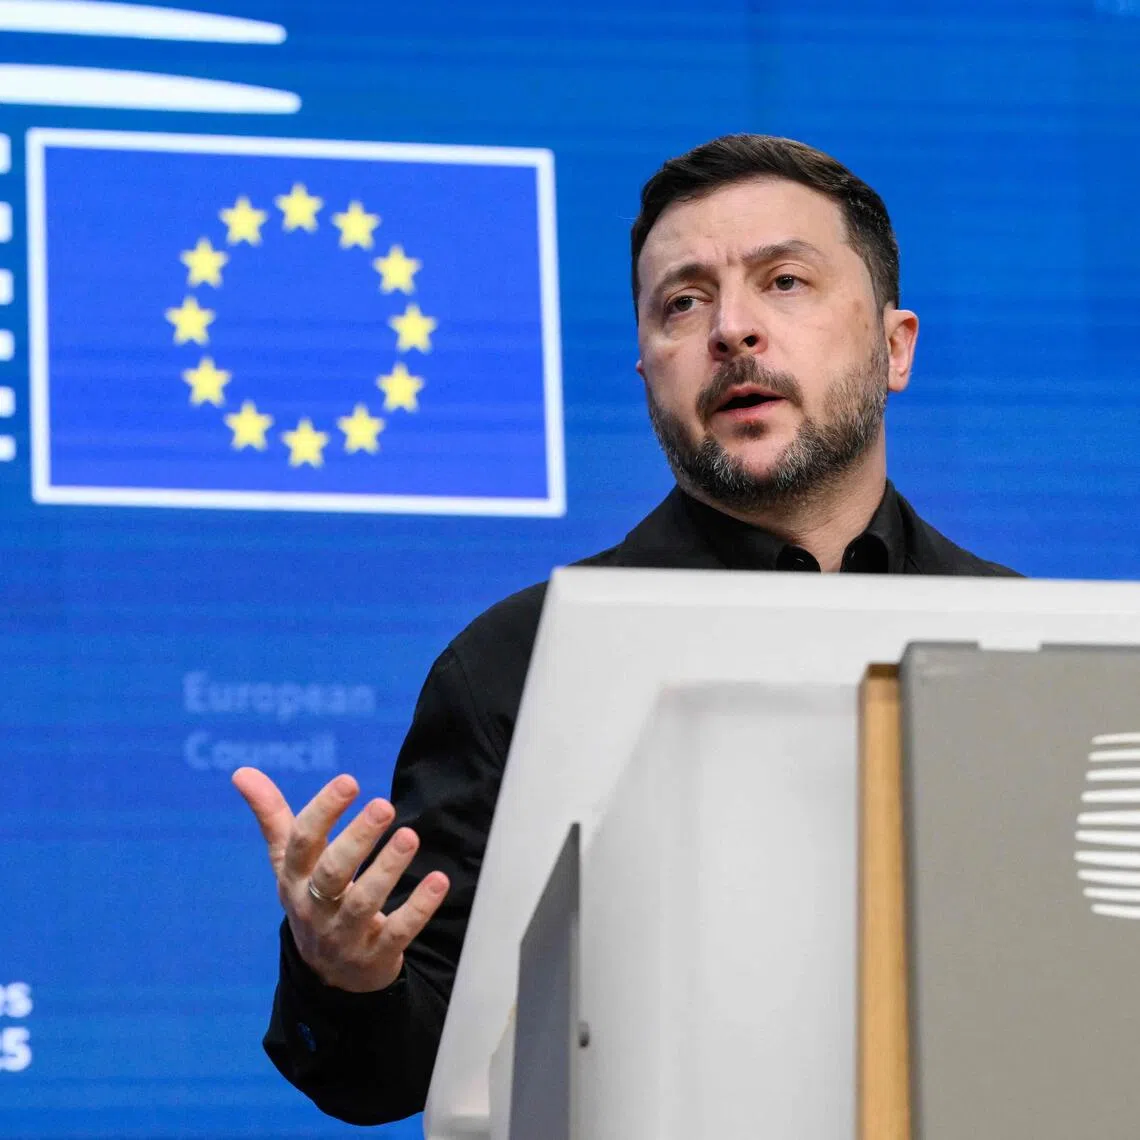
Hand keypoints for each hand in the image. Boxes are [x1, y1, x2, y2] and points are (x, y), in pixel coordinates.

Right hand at [232, 767, 449, 992]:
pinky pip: (397, 932)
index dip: (324, 811)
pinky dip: (419, 907)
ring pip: (363, 903)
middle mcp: (314, 907)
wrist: (328, 974)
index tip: (349, 781)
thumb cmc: (310, 897)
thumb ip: (272, 816)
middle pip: (332, 872)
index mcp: (293, 879)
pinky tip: (438, 880)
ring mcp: (344, 934)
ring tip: (410, 836)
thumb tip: (241, 771)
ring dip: (388, 869)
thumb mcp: (289, 862)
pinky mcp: (376, 954)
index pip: (302, 843)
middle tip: (384, 805)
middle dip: (357, 839)